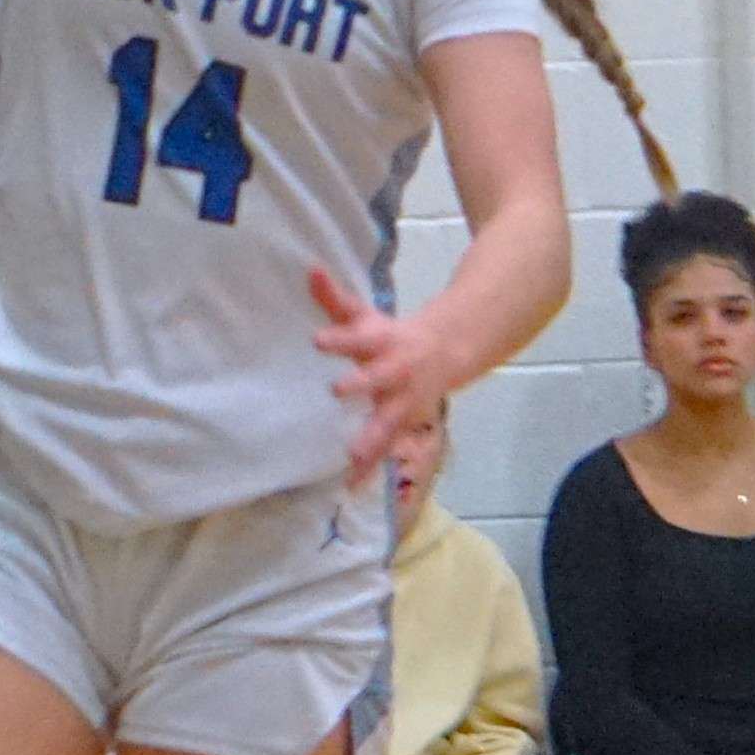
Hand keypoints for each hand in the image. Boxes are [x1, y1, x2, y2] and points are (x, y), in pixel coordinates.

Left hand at [313, 271, 455, 471]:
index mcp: (382, 342)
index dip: (340, 340)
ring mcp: (402, 401)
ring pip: (388, 420)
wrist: (444, 352)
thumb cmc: (390, 336)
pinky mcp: (402, 424)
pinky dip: (371, 467)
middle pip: (378, 377)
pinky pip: (386, 448)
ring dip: (372, 437)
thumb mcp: (364, 316)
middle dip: (361, 384)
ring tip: (352, 455)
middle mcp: (395, 371)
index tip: (317, 342)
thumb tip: (309, 269)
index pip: (358, 338)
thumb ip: (335, 299)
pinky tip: (353, 485)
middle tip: (337, 390)